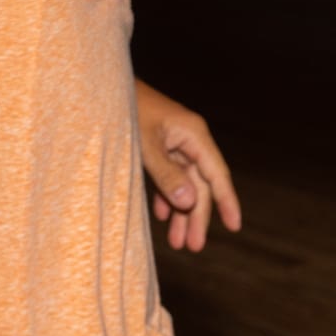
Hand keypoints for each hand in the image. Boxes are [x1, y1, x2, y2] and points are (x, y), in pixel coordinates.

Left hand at [133, 81, 242, 251]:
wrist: (101, 88)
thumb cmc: (122, 110)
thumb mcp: (143, 145)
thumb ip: (166, 174)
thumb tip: (190, 201)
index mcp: (193, 134)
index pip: (217, 173)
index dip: (226, 201)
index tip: (234, 227)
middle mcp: (188, 139)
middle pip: (200, 184)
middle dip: (196, 216)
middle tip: (193, 247)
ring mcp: (173, 142)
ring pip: (184, 183)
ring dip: (180, 212)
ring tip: (177, 242)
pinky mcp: (158, 146)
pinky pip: (169, 176)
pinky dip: (166, 196)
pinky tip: (162, 216)